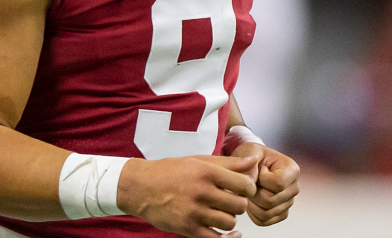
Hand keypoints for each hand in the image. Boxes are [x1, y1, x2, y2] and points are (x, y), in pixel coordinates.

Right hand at [118, 155, 257, 237]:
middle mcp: (201, 192)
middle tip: (228, 201)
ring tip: (219, 212)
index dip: (248, 188)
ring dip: (228, 219)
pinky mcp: (188, 228)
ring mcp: (194, 212)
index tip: (243, 189)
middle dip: (238, 204)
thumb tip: (252, 163)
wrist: (138, 187)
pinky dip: (227, 237)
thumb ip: (226, 163)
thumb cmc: (167, 172)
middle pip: (240, 205)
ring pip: (230, 222)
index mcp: (205, 172)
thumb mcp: (195, 161)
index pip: (244, 185)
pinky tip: (228, 233)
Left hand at [230, 142, 299, 226]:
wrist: (250, 164)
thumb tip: (250, 181)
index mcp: (292, 170)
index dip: (261, 178)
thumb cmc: (251, 155)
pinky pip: (262, 221)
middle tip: (248, 182)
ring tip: (248, 189)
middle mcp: (294, 188)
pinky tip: (250, 199)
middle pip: (269, 201)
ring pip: (265, 213)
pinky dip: (251, 212)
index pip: (277, 184)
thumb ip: (249, 162)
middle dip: (252, 192)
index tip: (258, 169)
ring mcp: (288, 203)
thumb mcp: (249, 150)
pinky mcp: (280, 214)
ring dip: (250, 202)